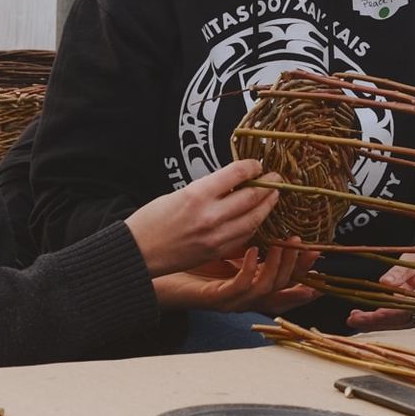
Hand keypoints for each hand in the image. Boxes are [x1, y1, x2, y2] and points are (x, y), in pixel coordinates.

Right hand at [125, 159, 280, 276]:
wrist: (137, 251)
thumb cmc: (151, 220)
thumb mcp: (178, 194)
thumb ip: (207, 189)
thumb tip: (232, 183)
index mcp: (197, 194)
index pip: (237, 174)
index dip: (252, 166)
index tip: (257, 164)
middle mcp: (210, 215)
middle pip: (252, 197)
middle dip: (269, 185)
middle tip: (277, 178)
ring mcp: (216, 236)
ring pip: (254, 219)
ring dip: (267, 206)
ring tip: (274, 197)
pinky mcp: (216, 251)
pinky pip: (244, 236)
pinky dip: (254, 225)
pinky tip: (258, 217)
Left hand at [152, 242, 320, 312]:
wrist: (148, 271)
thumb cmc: (179, 255)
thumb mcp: (215, 240)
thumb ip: (237, 231)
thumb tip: (257, 202)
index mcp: (246, 280)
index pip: (282, 277)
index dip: (301, 266)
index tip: (316, 249)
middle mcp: (242, 293)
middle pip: (282, 284)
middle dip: (300, 267)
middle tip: (310, 247)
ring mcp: (229, 297)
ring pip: (267, 288)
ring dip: (280, 266)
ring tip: (284, 242)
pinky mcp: (214, 297)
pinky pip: (239, 288)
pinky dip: (250, 270)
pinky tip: (252, 251)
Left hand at [346, 253, 414, 331]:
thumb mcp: (412, 259)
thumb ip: (400, 271)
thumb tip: (385, 282)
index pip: (412, 306)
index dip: (393, 311)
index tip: (376, 312)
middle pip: (401, 319)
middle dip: (376, 321)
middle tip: (354, 318)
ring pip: (394, 324)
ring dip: (372, 323)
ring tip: (352, 319)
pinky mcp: (409, 317)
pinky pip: (392, 322)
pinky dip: (375, 321)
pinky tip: (359, 318)